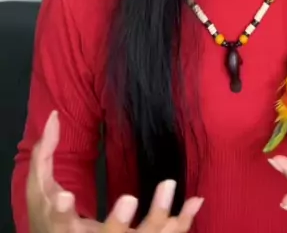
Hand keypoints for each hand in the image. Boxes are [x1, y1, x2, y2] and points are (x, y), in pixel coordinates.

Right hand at [27, 111, 203, 232]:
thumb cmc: (54, 217)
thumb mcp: (40, 189)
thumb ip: (45, 153)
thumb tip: (54, 115)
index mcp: (64, 229)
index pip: (60, 222)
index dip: (61, 211)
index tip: (66, 196)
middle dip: (118, 222)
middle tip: (129, 197)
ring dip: (158, 216)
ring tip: (167, 184)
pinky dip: (182, 221)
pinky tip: (195, 201)